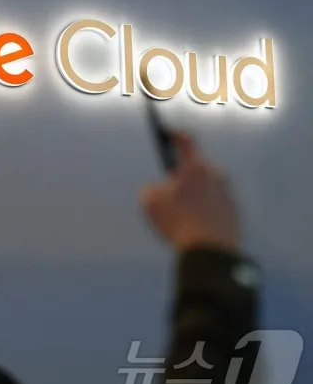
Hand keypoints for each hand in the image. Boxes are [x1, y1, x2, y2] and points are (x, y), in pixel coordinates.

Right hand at [141, 132, 238, 252]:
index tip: (170, 133)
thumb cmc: (178, 222)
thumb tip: (157, 189)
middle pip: (196, 168)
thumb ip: (151, 188)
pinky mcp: (234, 211)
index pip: (187, 141)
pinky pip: (216, 205)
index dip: (176, 135)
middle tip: (170, 193)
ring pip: (207, 188)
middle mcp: (216, 175)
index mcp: (195, 168)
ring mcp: (228, 193)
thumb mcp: (150, 202)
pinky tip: (194, 226)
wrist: (209, 250)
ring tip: (181, 217)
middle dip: (183, 177)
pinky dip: (205, 211)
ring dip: (195, 196)